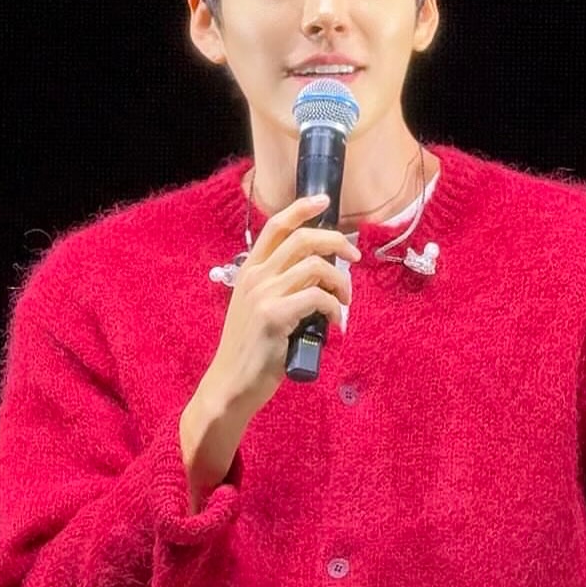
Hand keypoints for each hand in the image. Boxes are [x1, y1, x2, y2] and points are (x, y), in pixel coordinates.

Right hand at [207, 192, 360, 419]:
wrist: (231, 384)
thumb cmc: (250, 350)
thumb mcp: (257, 309)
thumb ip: (279, 288)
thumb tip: (320, 276)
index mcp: (249, 271)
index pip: (275, 226)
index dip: (302, 208)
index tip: (324, 201)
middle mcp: (255, 277)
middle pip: (303, 239)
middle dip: (336, 242)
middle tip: (354, 257)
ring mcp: (263, 295)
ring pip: (316, 267)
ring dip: (341, 282)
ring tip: (344, 301)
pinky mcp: (275, 316)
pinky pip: (318, 298)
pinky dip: (334, 308)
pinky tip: (334, 322)